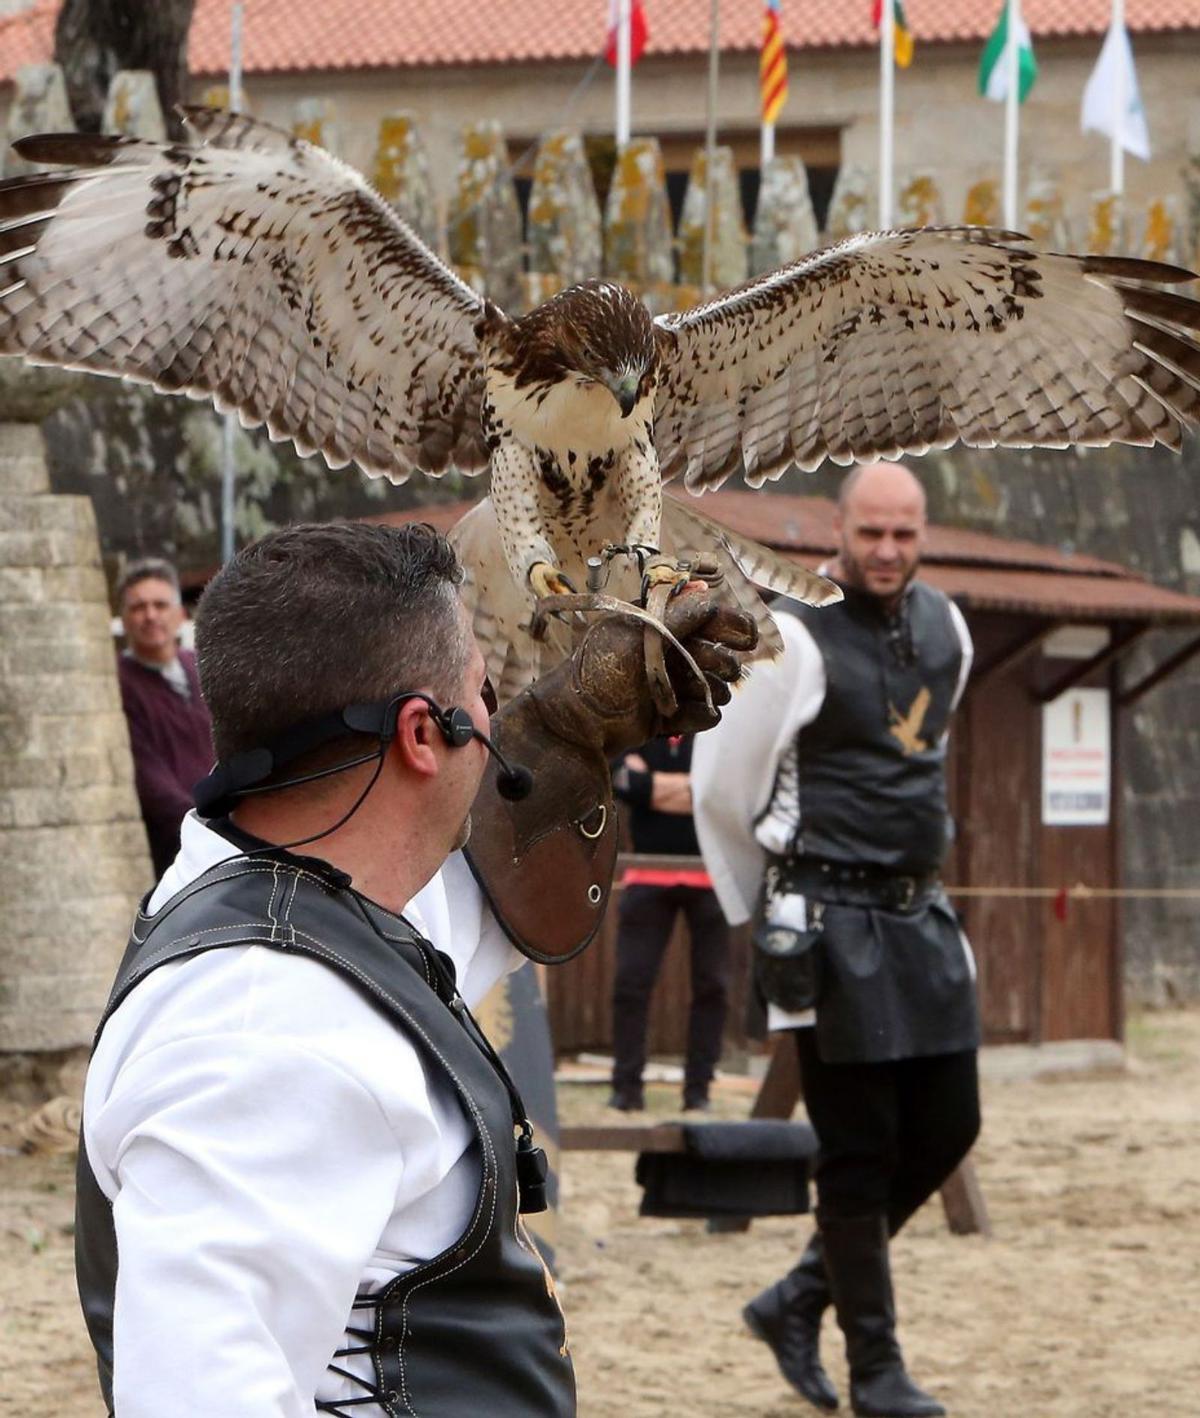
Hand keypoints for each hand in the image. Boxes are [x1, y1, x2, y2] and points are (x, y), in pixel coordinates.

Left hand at [538, 582, 755, 755]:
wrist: (576, 724)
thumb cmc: (599, 671)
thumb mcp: (636, 634)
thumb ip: (677, 616)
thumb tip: (713, 599)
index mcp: (659, 626)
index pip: (709, 619)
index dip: (733, 626)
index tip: (748, 638)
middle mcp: (668, 654)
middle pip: (720, 655)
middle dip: (718, 661)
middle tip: (700, 665)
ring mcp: (671, 687)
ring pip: (717, 687)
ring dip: (708, 689)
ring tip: (682, 694)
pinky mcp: (671, 717)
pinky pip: (706, 715)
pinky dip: (699, 715)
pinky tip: (679, 715)